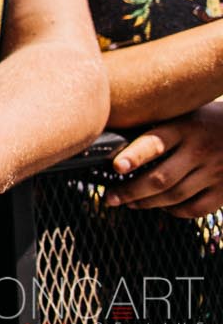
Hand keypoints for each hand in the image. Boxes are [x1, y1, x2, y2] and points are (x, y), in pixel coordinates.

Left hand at [106, 101, 222, 217]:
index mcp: (183, 127)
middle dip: (131, 191)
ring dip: (148, 203)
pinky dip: (176, 212)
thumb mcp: (182, 112)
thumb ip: (155, 124)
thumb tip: (113, 136)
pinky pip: (197, 208)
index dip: (134, 156)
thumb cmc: (205, 119)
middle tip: (110, 198)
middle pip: (161, 178)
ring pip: (175, 196)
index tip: (116, 166)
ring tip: (129, 203)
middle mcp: (198, 150)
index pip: (155, 143)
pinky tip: (162, 207)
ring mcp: (213, 172)